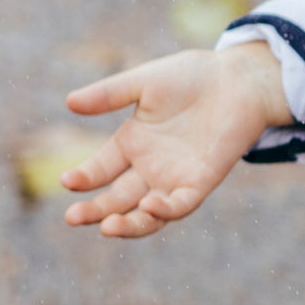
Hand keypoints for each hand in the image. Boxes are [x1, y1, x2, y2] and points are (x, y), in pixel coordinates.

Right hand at [60, 43, 289, 238]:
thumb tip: (69, 102)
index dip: (83, 178)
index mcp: (131, 143)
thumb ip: (109, 94)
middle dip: (95, 211)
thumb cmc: (192, 77)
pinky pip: (181, 205)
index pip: (99, 170)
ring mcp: (174, 178)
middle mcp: (149, 167)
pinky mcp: (201, 182)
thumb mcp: (143, 83)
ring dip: (126, 224)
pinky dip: (165, 210)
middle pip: (117, 198)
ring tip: (105, 227)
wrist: (237, 79)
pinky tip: (149, 205)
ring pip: (146, 213)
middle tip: (72, 217)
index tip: (67, 181)